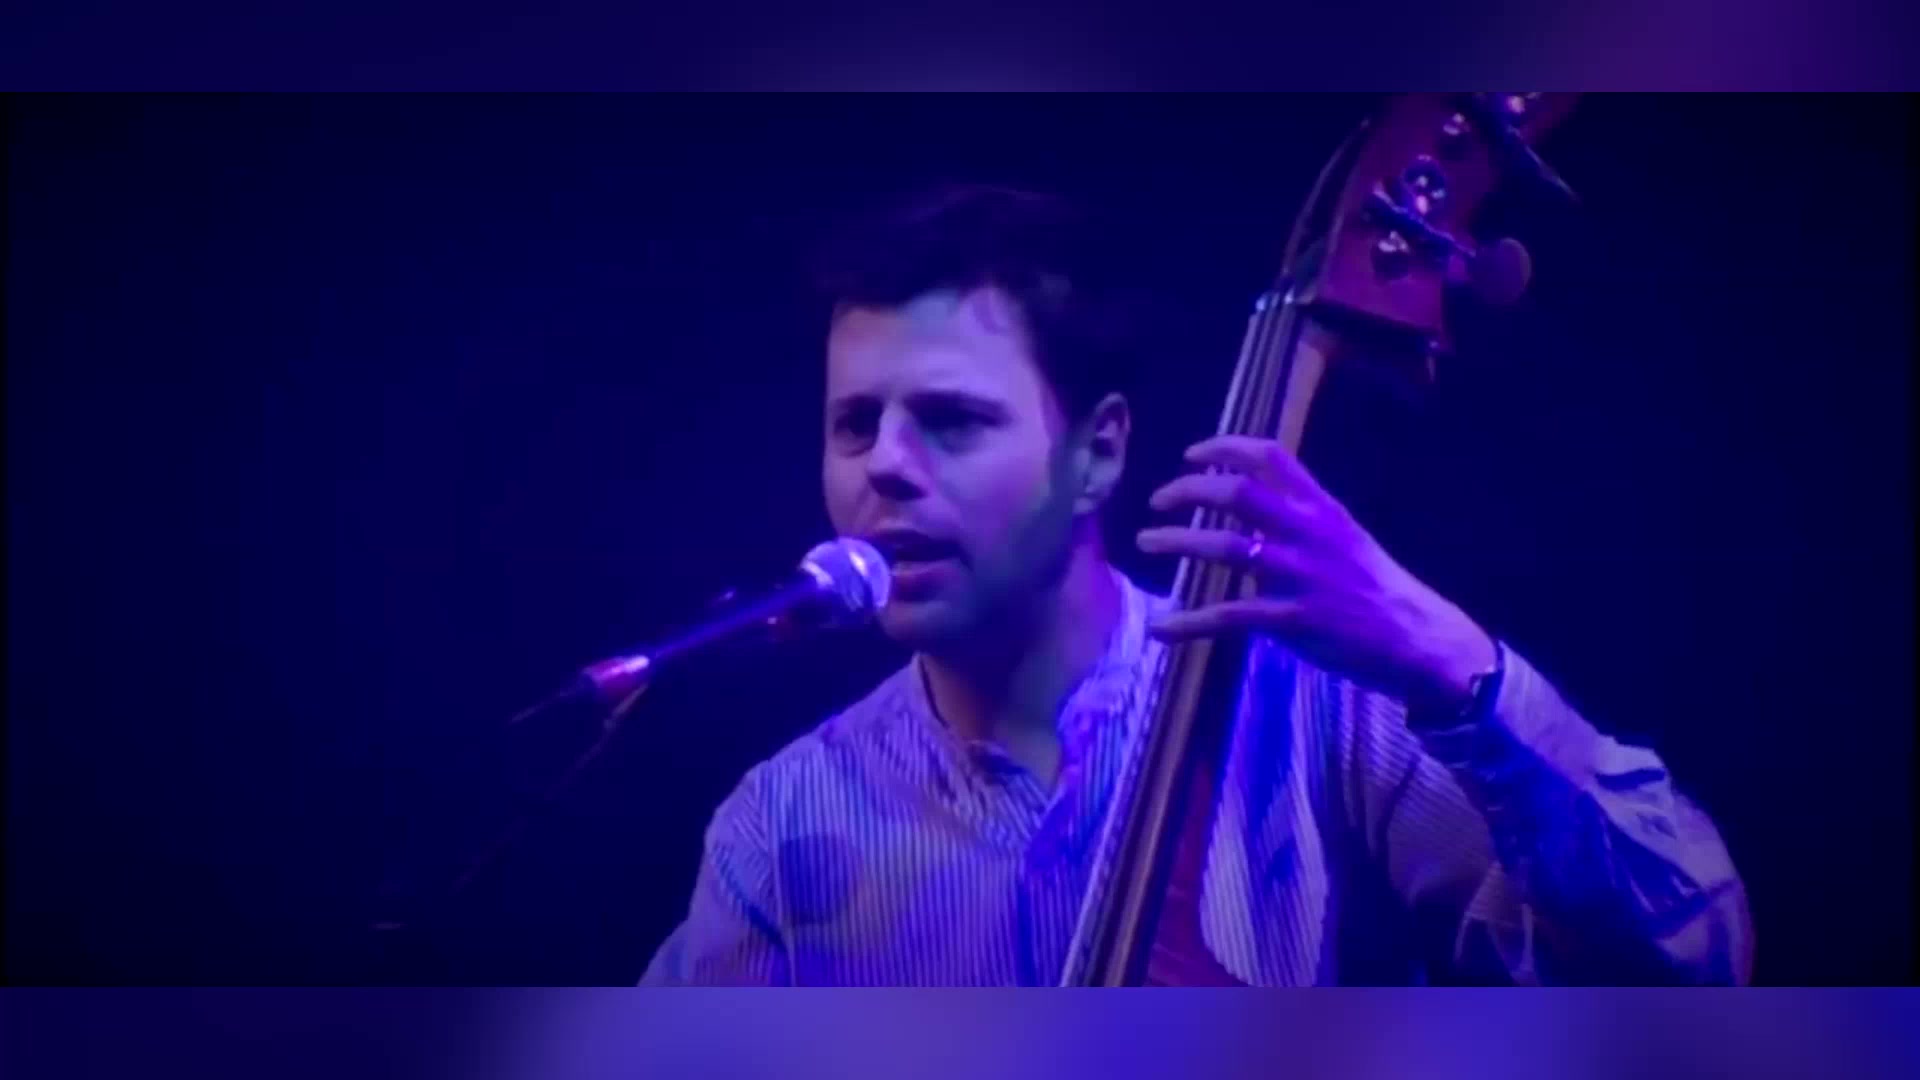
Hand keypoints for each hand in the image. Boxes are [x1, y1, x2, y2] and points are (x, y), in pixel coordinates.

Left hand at [1137, 435, 1496, 711]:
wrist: (1421, 641)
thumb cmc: (1380, 591)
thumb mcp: (1348, 540)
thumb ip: (1303, 523)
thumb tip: (1253, 513)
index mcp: (1323, 510)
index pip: (1272, 457)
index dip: (1226, 448)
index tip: (1192, 454)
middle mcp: (1310, 534)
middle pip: (1239, 493)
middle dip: (1190, 490)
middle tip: (1158, 499)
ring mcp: (1301, 576)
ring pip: (1225, 547)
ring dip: (1177, 542)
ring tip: (1146, 542)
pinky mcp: (1293, 620)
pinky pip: (1228, 616)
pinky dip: (1187, 622)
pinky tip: (1160, 629)